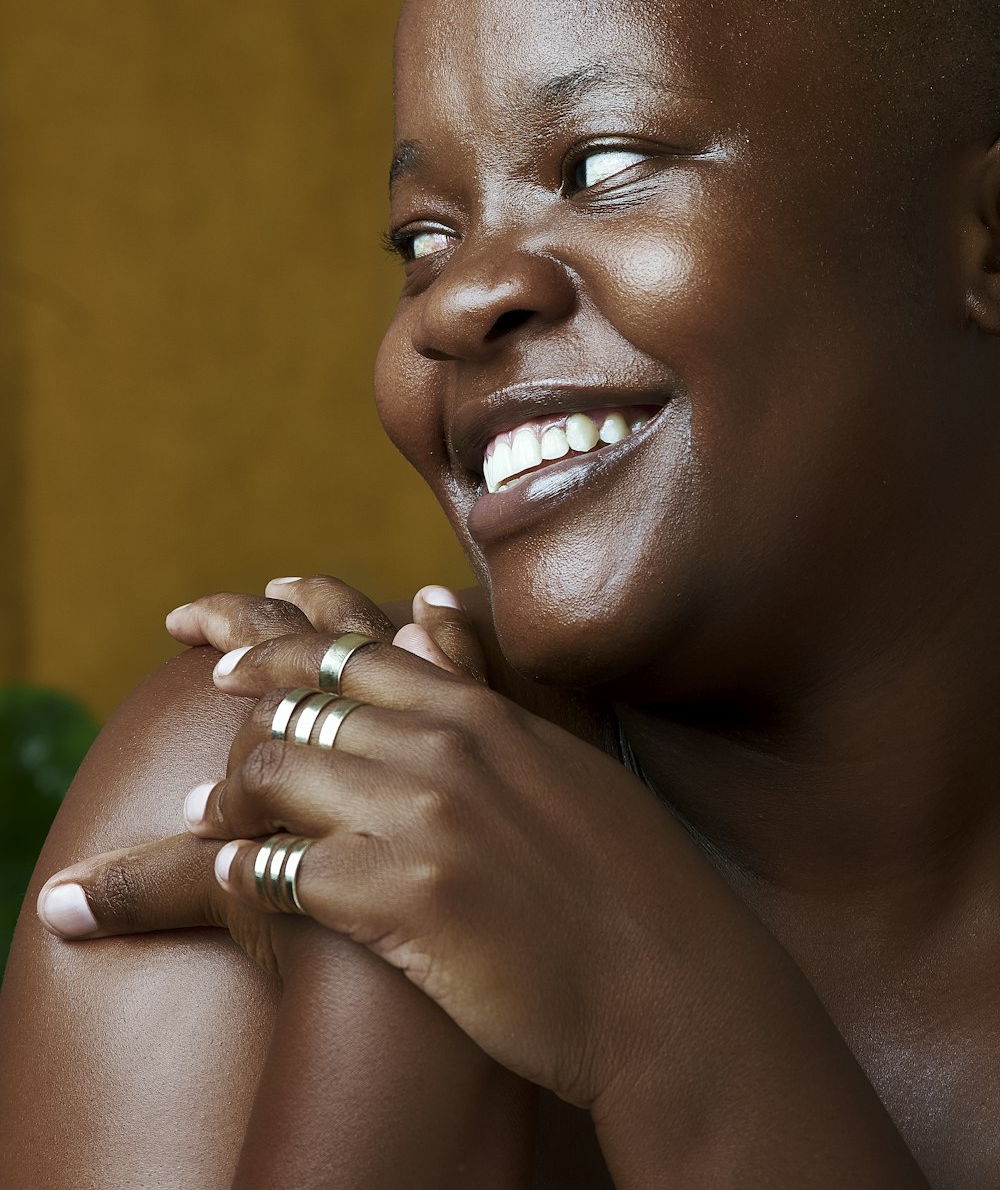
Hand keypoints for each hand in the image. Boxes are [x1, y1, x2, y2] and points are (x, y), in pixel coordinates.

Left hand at [39, 574, 685, 1110]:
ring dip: (230, 804)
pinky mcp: (407, 901)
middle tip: (211, 776)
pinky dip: (248, 874)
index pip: (350, 656)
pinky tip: (237, 883)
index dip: (275, 656)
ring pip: (278, 776)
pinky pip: (286, 871)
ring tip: (211, 828)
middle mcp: (447, 751)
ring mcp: (426, 820)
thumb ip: (488, 688)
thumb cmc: (628, 878)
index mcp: (483, 715)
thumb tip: (429, 608)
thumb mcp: (564, 755)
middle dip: (237, 735)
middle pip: (299, 711)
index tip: (232, 668)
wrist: (672, 984)